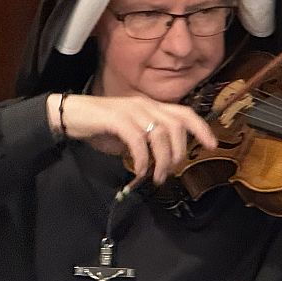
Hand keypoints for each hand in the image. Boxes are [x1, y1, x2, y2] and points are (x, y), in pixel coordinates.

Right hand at [46, 93, 216, 183]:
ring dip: (162, 159)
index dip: (200, 127)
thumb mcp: (128, 132)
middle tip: (171, 171)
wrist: (69, 115)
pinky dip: (143, 158)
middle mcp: (144, 104)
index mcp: (149, 106)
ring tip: (157, 176)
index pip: (183, 112)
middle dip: (179, 151)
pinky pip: (139, 140)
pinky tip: (140, 170)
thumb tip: (159, 158)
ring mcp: (131, 110)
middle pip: (176, 125)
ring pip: (160, 133)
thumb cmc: (98, 126)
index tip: (212, 144)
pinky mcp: (117, 119)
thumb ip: (146, 139)